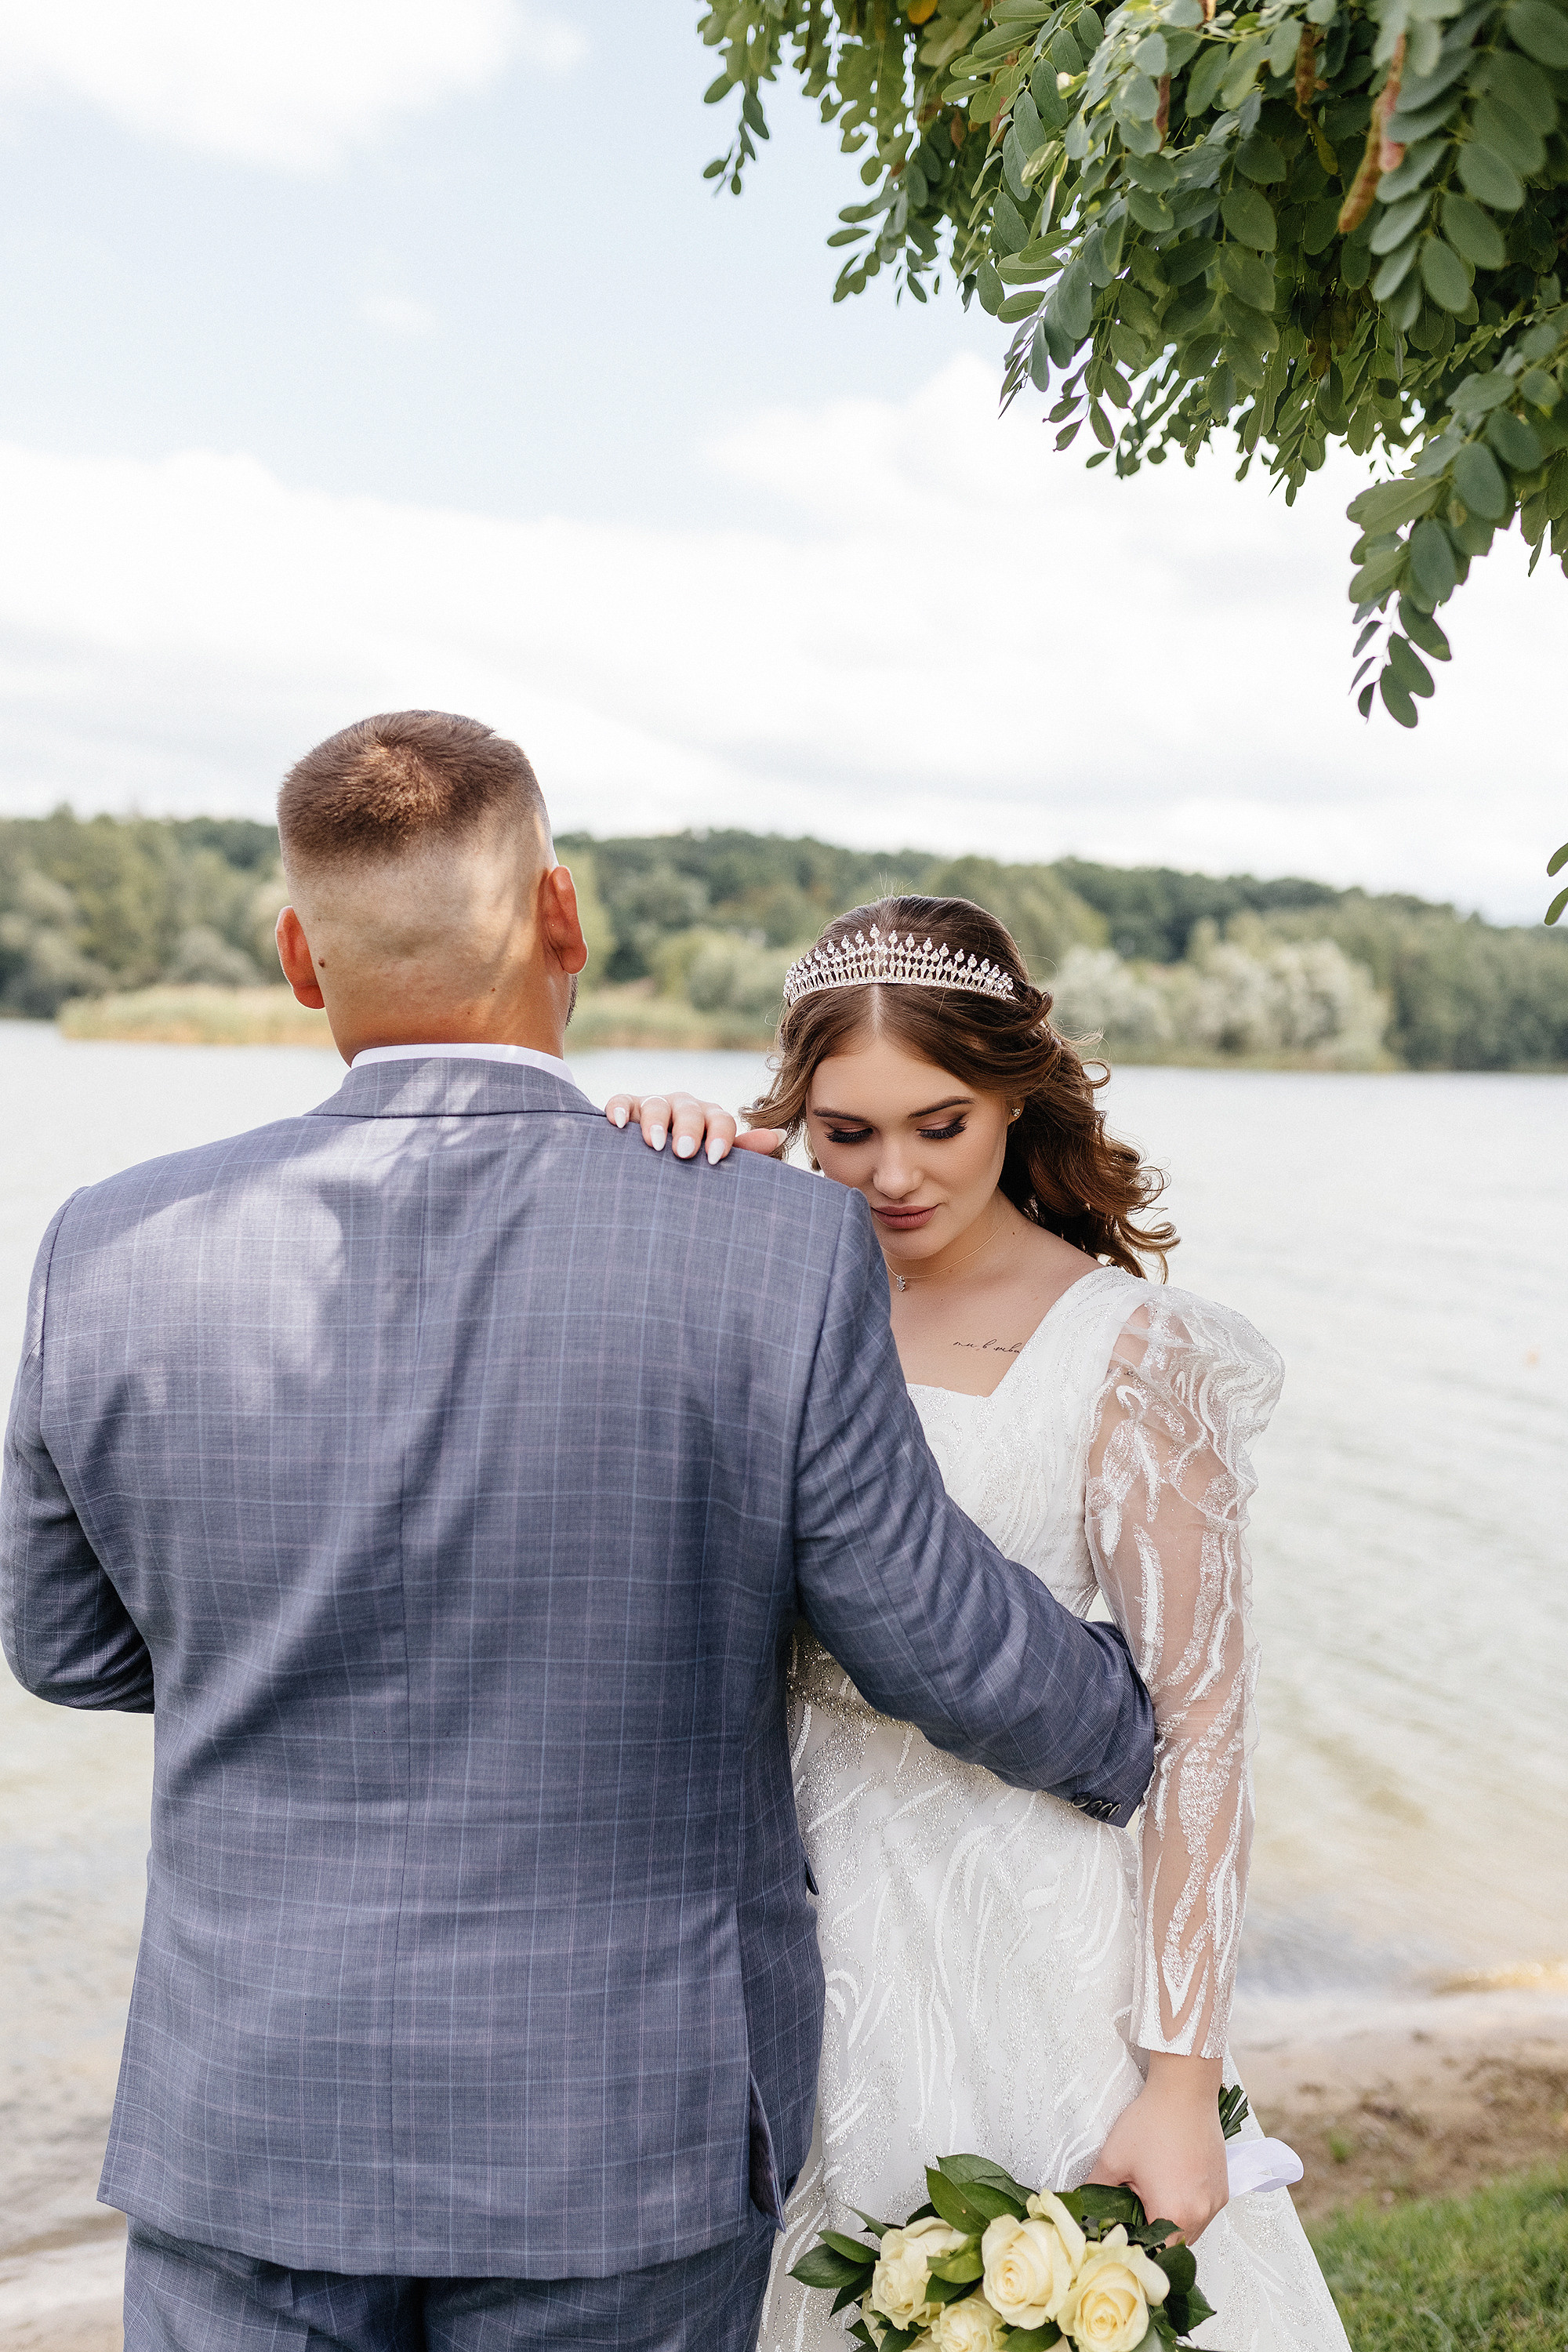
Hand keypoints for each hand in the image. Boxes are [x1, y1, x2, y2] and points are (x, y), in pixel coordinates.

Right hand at [603, 1090, 783, 1165]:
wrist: (651, 1166)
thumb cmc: (692, 1166)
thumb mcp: (716, 1159)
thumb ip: (745, 1151)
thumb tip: (780, 1136)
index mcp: (710, 1119)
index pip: (720, 1120)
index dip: (720, 1136)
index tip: (715, 1157)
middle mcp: (684, 1107)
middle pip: (690, 1110)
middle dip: (689, 1130)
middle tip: (685, 1153)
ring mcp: (654, 1105)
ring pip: (656, 1103)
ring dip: (655, 1122)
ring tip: (654, 1144)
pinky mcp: (626, 1108)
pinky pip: (621, 1101)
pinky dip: (618, 1109)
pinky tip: (618, 1125)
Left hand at [1089, 2054, 1228, 2247]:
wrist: (1184, 2089)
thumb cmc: (1152, 2120)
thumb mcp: (1113, 2158)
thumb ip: (1095, 2190)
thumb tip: (1082, 2206)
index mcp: (1174, 2212)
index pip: (1157, 2254)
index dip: (1139, 2248)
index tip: (1125, 2236)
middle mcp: (1201, 2213)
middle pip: (1175, 2244)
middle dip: (1153, 2234)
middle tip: (1133, 2212)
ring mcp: (1215, 2201)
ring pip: (1191, 2230)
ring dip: (1171, 2220)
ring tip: (1152, 2192)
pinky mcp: (1223, 2188)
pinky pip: (1203, 2212)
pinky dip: (1187, 2206)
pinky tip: (1171, 2182)